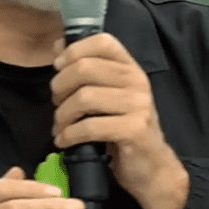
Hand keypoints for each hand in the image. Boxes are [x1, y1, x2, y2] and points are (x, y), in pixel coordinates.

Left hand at [49, 33, 187, 208]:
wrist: (151, 167)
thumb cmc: (124, 128)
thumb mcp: (110, 95)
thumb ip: (87, 71)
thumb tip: (58, 46)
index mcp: (131, 68)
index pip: (103, 41)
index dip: (74, 50)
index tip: (58, 67)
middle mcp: (137, 81)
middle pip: (85, 69)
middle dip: (60, 86)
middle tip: (56, 103)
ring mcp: (138, 105)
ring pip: (84, 98)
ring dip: (62, 115)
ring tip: (60, 126)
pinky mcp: (133, 129)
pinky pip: (90, 126)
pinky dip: (69, 134)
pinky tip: (64, 141)